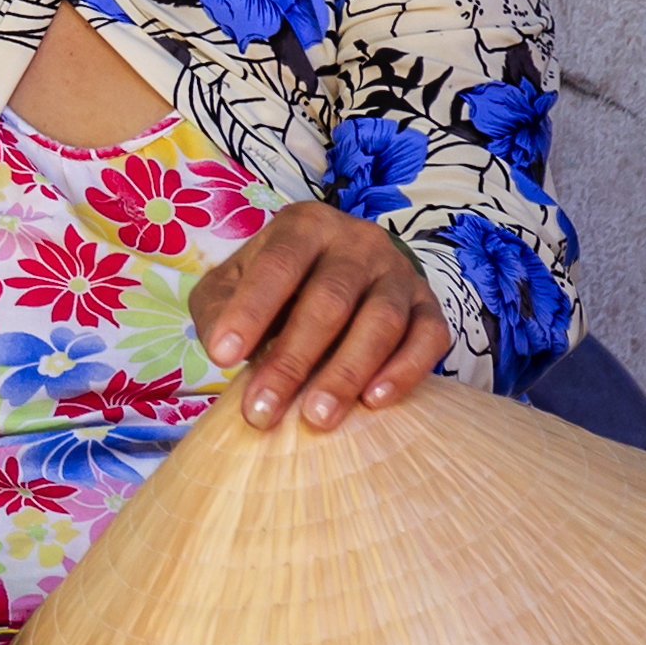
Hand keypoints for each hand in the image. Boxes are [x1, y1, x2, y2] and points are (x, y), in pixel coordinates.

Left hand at [191, 204, 454, 429]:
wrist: (333, 273)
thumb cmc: (273, 287)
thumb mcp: (230, 286)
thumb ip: (217, 309)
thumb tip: (223, 347)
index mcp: (305, 227)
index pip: (278, 265)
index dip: (250, 311)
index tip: (221, 357)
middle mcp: (358, 242)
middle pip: (330, 300)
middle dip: (293, 360)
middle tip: (262, 410)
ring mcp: (399, 273)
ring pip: (381, 321)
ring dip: (347, 373)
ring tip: (317, 417)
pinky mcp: (429, 305)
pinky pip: (428, 337)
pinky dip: (404, 369)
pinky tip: (374, 401)